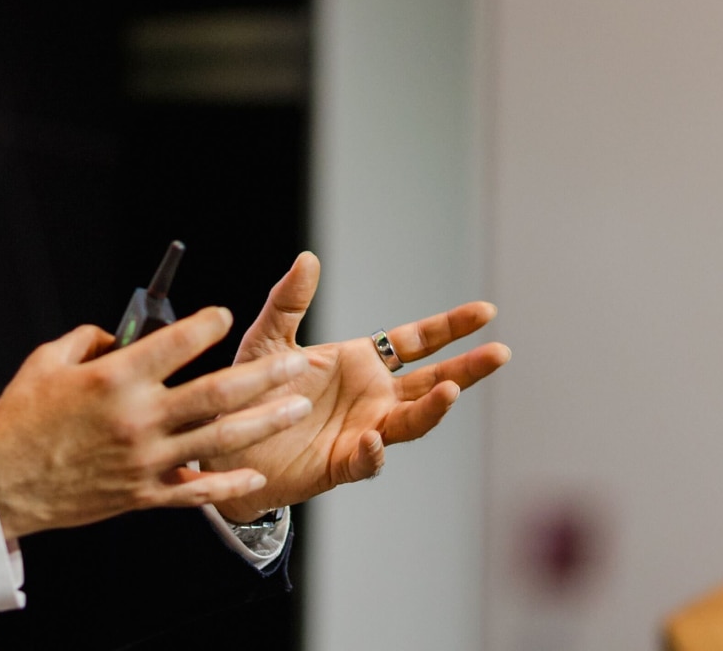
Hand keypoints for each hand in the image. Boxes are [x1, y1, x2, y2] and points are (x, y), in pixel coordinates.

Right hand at [0, 306, 313, 539]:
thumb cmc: (20, 420)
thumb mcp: (47, 362)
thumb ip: (90, 340)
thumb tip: (125, 336)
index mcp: (114, 380)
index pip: (176, 342)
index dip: (206, 325)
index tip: (224, 316)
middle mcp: (137, 419)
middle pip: (217, 392)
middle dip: (265, 374)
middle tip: (298, 362)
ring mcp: (144, 460)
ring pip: (219, 439)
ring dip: (264, 421)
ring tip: (297, 407)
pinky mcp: (142, 494)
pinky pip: (195, 490)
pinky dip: (227, 485)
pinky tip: (255, 475)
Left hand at [204, 252, 510, 522]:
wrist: (222, 445)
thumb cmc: (248, 391)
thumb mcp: (267, 340)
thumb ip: (288, 302)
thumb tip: (308, 258)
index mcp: (362, 363)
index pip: (417, 342)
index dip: (451, 327)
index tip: (485, 311)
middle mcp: (372, 398)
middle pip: (432, 382)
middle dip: (467, 368)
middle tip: (500, 353)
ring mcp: (363, 431)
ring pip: (411, 422)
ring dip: (433, 408)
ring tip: (450, 391)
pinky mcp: (341, 465)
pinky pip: (366, 461)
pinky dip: (373, 452)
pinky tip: (372, 439)